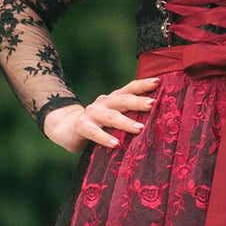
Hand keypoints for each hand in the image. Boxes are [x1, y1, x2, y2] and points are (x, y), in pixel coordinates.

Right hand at [42, 76, 161, 153]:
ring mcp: (92, 113)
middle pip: (123, 100)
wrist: (66, 127)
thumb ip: (130, 116)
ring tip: (140, 129)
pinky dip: (105, 138)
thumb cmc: (99, 124)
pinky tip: (115, 144)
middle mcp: (104, 102)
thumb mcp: (114, 116)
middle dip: (138, 101)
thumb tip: (159, 120)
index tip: (159, 81)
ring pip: (110, 116)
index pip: (130, 88)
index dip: (143, 84)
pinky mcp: (81, 126)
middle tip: (153, 104)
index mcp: (114, 98)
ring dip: (125, 122)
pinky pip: (94, 132)